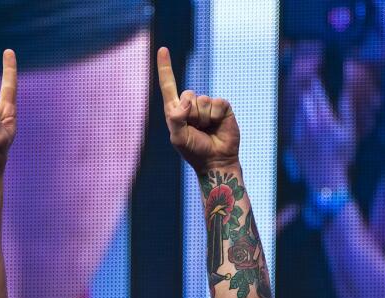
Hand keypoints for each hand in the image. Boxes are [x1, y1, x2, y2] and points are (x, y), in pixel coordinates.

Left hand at [157, 47, 239, 170]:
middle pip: (188, 94)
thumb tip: (187, 100)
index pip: (168, 85)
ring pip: (202, 100)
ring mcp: (207, 105)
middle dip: (191, 114)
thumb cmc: (195, 152)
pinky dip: (215, 116)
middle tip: (196, 130)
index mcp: (176, 110)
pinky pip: (216, 103)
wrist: (216, 161)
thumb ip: (176, 118)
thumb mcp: (178, 138)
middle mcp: (191, 105)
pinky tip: (217, 125)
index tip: (162, 49)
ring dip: (203, 118)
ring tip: (207, 129)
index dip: (165, 67)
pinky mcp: (222, 107)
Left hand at [291, 74, 355, 191]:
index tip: (318, 77)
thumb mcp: (349, 131)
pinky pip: (295, 124)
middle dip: (310, 92)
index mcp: (324, 118)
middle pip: (305, 99)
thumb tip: (345, 90)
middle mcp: (309, 123)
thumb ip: (346, 108)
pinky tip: (307, 121)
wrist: (326, 178)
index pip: (317, 92)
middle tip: (314, 89)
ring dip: (305, 105)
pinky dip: (301, 119)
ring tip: (311, 105)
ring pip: (299, 110)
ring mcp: (300, 132)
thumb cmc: (342, 155)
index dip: (317, 83)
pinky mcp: (294, 142)